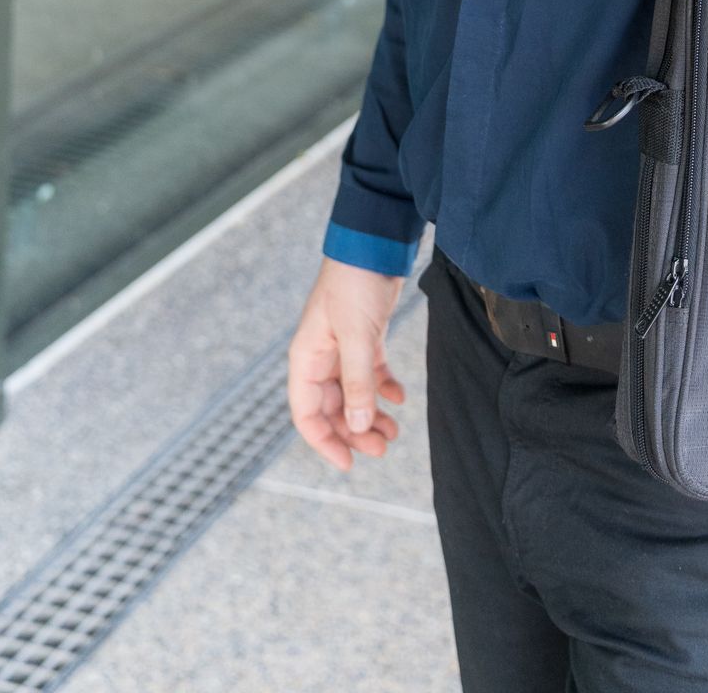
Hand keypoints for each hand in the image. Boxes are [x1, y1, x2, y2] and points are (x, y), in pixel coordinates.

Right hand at [287, 258, 407, 471]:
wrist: (374, 242)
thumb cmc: (355, 282)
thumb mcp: (357, 335)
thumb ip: (358, 382)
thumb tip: (360, 427)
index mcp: (307, 359)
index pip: (306, 415)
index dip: (325, 442)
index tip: (348, 464)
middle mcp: (321, 357)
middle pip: (332, 409)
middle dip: (355, 432)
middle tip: (383, 448)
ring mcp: (342, 347)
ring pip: (353, 394)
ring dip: (370, 414)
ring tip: (394, 431)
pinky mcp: (364, 336)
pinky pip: (370, 372)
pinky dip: (383, 387)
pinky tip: (400, 397)